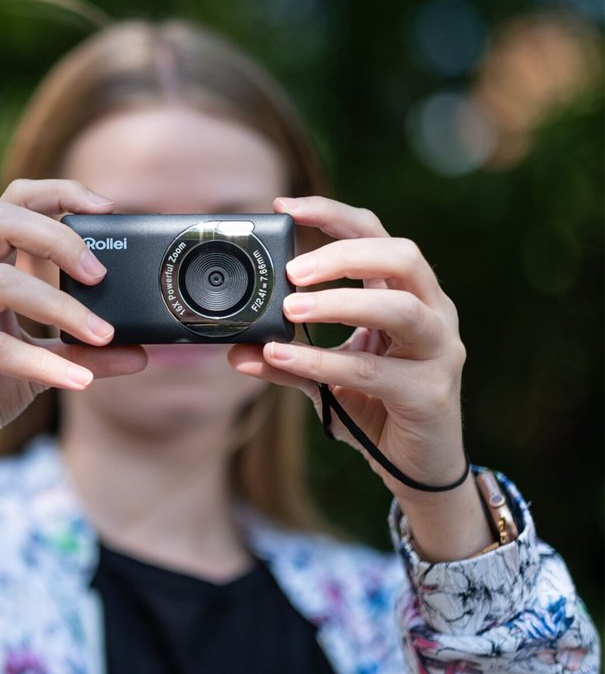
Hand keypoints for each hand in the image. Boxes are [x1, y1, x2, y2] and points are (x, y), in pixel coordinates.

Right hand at [0, 178, 147, 483]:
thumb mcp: (35, 367)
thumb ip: (80, 352)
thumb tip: (139, 353)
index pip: (11, 202)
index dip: (58, 194)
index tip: (106, 207)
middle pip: (0, 221)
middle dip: (59, 240)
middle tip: (101, 275)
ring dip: (61, 307)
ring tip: (103, 334)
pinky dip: (43, 363)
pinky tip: (78, 379)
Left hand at [229, 195, 469, 498]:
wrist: (417, 467)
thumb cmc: (375, 407)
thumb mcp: (324, 375)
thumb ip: (285, 358)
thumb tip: (235, 349)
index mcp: (407, 293)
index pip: (376, 234)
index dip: (333, 213)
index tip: (284, 206)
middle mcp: (432, 312)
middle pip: (402, 257)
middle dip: (344, 254)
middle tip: (292, 271)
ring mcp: (439, 351)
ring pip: (400, 308)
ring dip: (340, 302)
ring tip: (290, 308)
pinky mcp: (429, 393)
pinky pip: (374, 369)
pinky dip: (324, 360)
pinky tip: (284, 357)